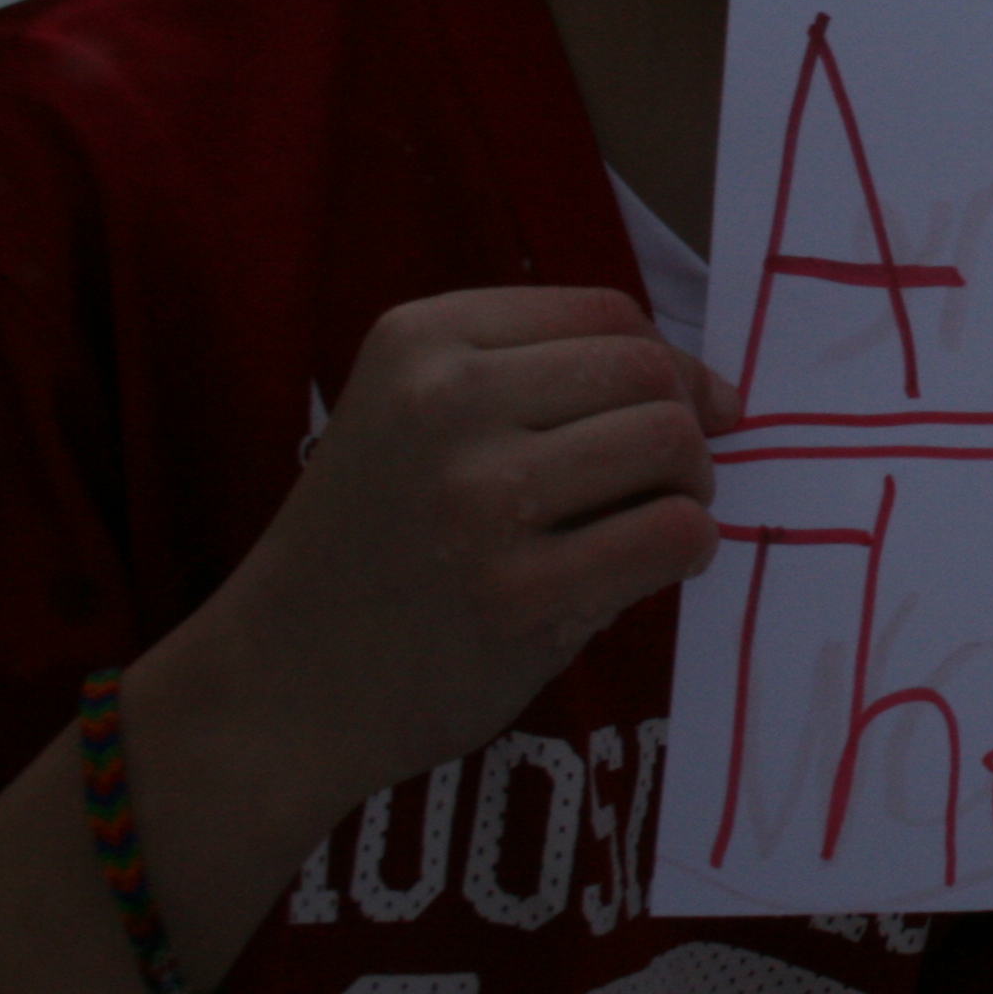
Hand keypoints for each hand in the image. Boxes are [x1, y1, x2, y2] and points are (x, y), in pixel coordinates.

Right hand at [169, 285, 736, 821]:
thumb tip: (711, 393)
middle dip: (687, 424)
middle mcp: (446, 401)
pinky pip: (671, 533)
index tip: (691, 405)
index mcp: (420, 340)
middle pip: (647, 373)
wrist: (281, 681)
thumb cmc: (373, 543)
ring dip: (690, 486)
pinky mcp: (519, 591)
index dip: (671, 362)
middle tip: (671, 480)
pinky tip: (659, 566)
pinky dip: (689, 546)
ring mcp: (481, 498)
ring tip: (659, 520)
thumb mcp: (415, 416)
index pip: (606, 312)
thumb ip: (538, 382)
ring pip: (670, 443)